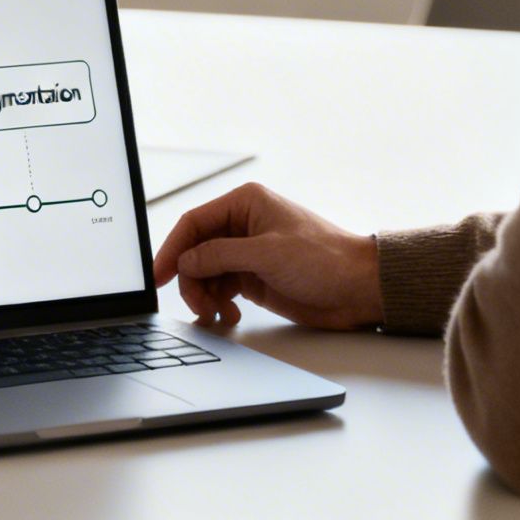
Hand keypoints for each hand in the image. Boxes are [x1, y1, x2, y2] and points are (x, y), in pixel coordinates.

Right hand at [152, 182, 383, 330]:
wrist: (360, 288)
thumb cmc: (325, 259)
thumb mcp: (267, 254)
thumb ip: (220, 255)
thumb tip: (185, 261)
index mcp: (245, 204)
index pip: (194, 224)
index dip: (172, 250)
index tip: (159, 276)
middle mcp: (243, 226)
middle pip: (196, 253)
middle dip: (192, 280)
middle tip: (198, 306)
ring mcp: (248, 253)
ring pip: (206, 274)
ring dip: (205, 296)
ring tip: (217, 315)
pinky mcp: (254, 278)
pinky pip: (221, 290)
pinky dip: (219, 305)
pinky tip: (229, 316)